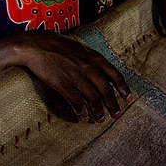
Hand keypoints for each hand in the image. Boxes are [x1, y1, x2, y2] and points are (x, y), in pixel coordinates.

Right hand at [10, 31, 130, 121]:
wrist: (37, 45)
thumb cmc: (59, 46)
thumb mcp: (82, 48)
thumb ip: (94, 59)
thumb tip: (104, 69)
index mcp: (95, 58)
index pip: (115, 74)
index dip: (123, 88)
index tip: (128, 98)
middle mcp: (89, 68)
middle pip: (106, 90)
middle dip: (113, 104)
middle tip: (117, 115)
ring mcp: (76, 76)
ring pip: (93, 97)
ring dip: (98, 111)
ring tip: (100, 120)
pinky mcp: (63, 84)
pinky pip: (76, 101)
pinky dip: (81, 111)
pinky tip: (83, 118)